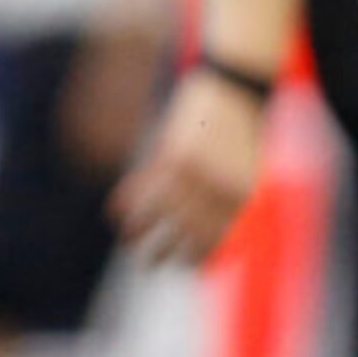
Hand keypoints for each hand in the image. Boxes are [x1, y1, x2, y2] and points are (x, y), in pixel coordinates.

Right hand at [110, 69, 267, 266]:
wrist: (234, 89)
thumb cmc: (239, 132)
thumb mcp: (242, 170)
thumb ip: (226, 201)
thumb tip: (211, 239)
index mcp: (238, 195)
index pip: (214, 239)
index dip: (196, 257)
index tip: (183, 267)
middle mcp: (217, 187)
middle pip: (185, 231)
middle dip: (164, 252)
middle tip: (150, 266)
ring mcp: (195, 172)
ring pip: (162, 213)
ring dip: (141, 232)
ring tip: (129, 245)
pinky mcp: (175, 154)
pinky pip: (148, 186)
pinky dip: (130, 200)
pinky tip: (115, 212)